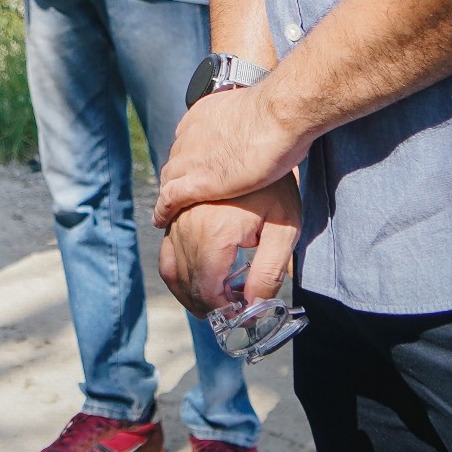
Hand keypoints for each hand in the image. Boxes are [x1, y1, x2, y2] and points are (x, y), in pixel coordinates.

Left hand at [158, 86, 306, 223]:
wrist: (277, 116)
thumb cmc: (279, 113)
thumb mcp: (254, 110)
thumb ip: (248, 119)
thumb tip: (258, 125)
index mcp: (203, 115)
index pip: (189, 140)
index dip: (191, 157)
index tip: (196, 167)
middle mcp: (190, 134)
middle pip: (177, 159)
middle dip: (179, 175)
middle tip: (183, 192)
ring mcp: (190, 157)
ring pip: (170, 178)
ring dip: (170, 193)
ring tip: (171, 211)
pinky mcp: (196, 181)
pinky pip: (170, 198)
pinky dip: (164, 210)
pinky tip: (162, 221)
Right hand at [158, 179, 300, 316]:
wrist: (256, 136)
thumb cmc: (275, 185)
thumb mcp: (284, 229)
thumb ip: (268, 272)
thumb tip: (253, 307)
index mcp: (214, 234)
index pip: (207, 290)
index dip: (223, 310)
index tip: (242, 315)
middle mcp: (187, 227)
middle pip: (189, 283)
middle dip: (209, 305)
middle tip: (232, 311)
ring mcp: (176, 217)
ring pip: (173, 270)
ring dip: (191, 292)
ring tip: (215, 299)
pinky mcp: (173, 210)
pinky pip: (166, 251)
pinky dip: (177, 271)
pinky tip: (198, 276)